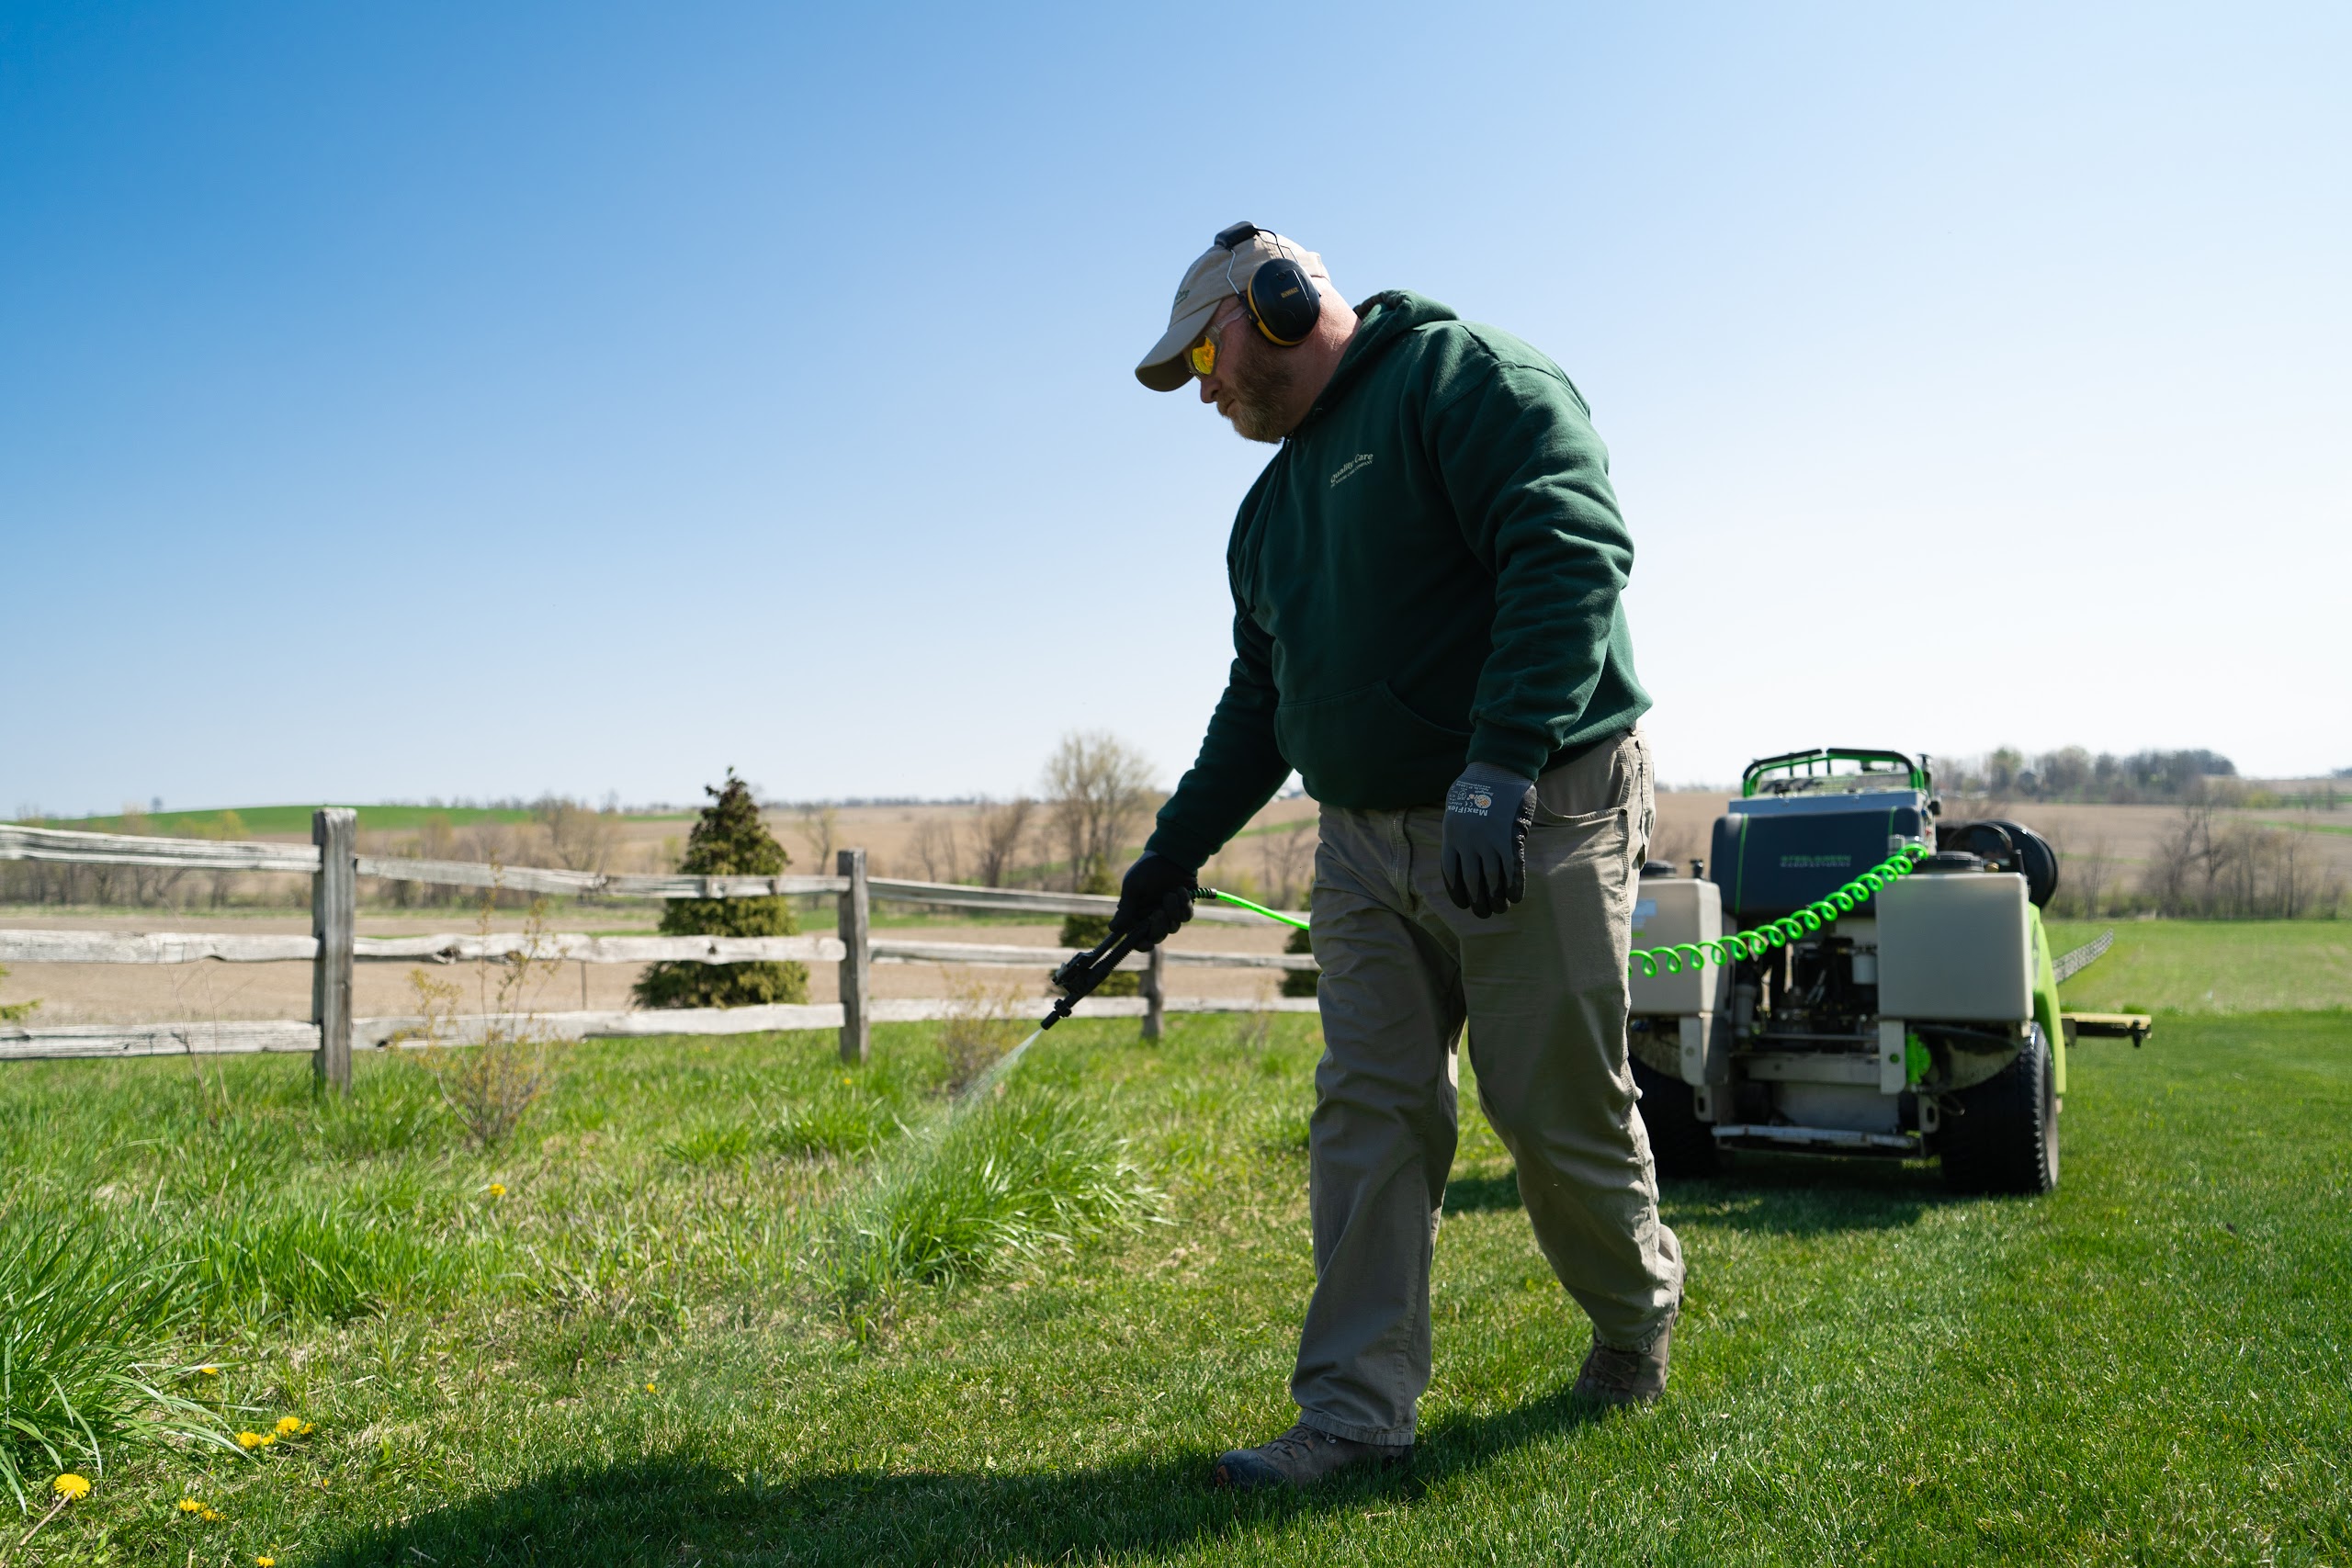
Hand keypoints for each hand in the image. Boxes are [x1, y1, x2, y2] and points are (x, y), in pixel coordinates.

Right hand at [1109, 851, 1197, 947]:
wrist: (1171, 855)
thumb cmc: (1148, 869)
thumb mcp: (1133, 887)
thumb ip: (1126, 909)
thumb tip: (1113, 928)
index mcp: (1136, 915)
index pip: (1137, 939)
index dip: (1141, 944)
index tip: (1146, 942)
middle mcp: (1152, 917)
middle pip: (1157, 937)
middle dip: (1159, 927)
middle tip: (1158, 912)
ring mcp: (1169, 914)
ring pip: (1173, 928)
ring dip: (1172, 911)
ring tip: (1170, 893)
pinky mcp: (1183, 907)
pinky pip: (1186, 916)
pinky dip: (1184, 904)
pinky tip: (1181, 890)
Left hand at [1441, 763, 1536, 917]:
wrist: (1498, 766)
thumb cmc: (1477, 784)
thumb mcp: (1456, 806)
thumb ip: (1458, 829)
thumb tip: (1462, 848)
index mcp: (1451, 834)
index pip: (1451, 872)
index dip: (1457, 891)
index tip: (1463, 903)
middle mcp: (1468, 841)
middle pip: (1471, 880)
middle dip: (1478, 901)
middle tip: (1484, 913)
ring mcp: (1489, 840)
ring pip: (1492, 879)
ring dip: (1497, 898)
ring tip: (1501, 909)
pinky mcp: (1509, 837)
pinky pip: (1512, 868)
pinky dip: (1514, 885)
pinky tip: (1515, 897)